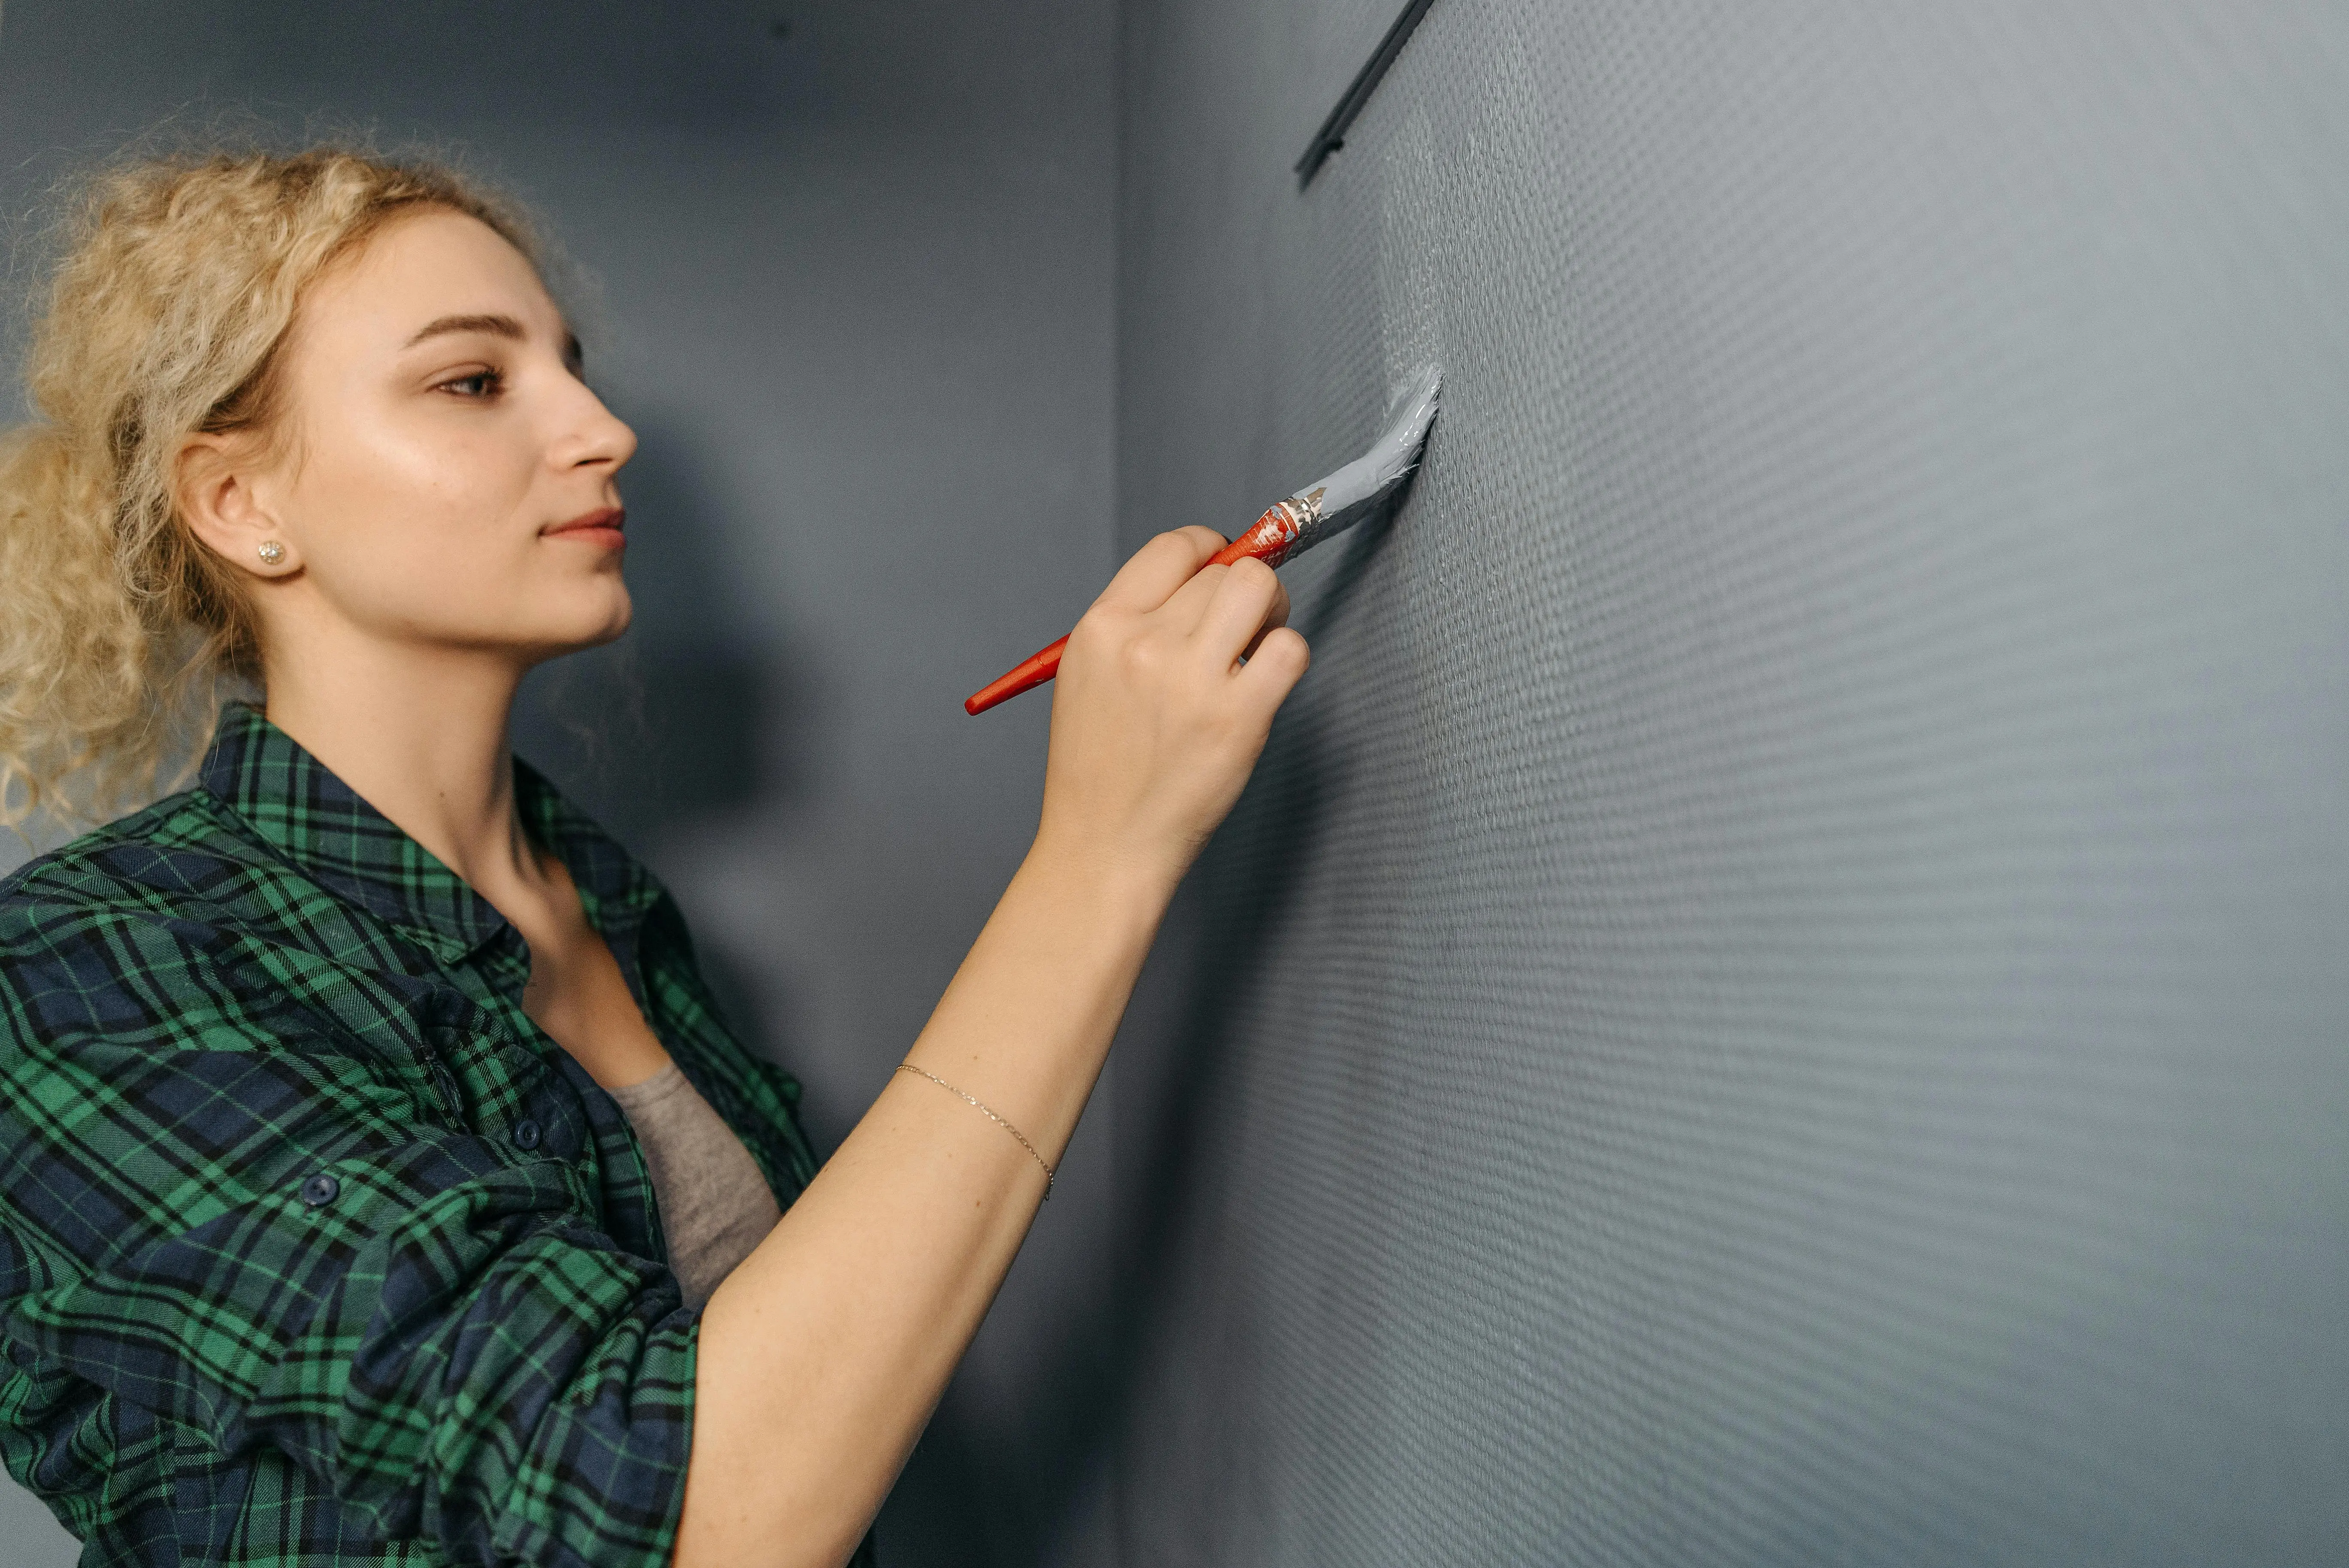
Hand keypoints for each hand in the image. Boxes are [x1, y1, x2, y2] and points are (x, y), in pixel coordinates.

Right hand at [1034, 527, 1310, 889]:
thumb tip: (1202, 582)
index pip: (1174, 549)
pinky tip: (1264, 685)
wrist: (1103, 846)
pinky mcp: (1238, 718)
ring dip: (1273, 612)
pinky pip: (1291, 649)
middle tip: (1247, 627)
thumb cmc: (1099, 771)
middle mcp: (1145, 644)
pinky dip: (1287, 658)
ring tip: (1258, 647)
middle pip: (1225, 572)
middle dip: (1246, 591)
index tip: (1222, 567)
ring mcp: (1193, 680)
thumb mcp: (1088, 678)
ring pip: (1261, 592)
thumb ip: (1135, 626)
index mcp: (1102, 628)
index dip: (1210, 550)